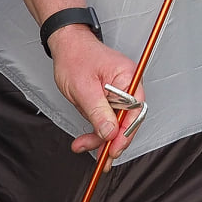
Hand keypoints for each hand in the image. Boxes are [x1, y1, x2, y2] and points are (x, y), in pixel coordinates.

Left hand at [49, 25, 141, 155]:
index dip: (126, 132)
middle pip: (126, 120)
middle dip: (111, 139)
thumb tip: (110, 133)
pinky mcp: (109, 99)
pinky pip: (107, 119)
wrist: (66, 45)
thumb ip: (98, 111)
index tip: (115, 148)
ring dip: (100, 138)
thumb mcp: (83, 87)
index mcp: (128, 77)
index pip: (135, 111)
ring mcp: (119, 93)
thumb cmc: (75, 57)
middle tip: (102, 156)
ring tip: (83, 145)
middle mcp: (128, 85)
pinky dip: (96, 130)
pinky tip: (85, 139)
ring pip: (115, 124)